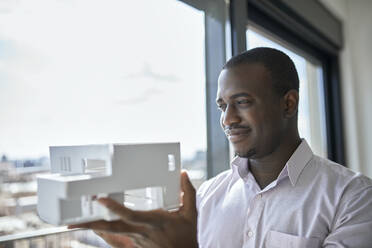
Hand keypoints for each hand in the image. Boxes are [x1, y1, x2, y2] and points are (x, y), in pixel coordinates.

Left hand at [68, 172, 197, 247]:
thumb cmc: (188, 235)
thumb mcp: (191, 213)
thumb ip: (188, 192)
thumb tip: (183, 173)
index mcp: (154, 222)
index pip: (131, 215)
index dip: (114, 208)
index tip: (100, 199)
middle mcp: (142, 232)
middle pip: (113, 229)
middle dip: (92, 224)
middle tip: (72, 221)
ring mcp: (138, 241)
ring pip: (113, 234)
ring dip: (96, 227)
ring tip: (76, 222)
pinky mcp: (137, 245)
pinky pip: (119, 239)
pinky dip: (106, 233)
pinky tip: (96, 228)